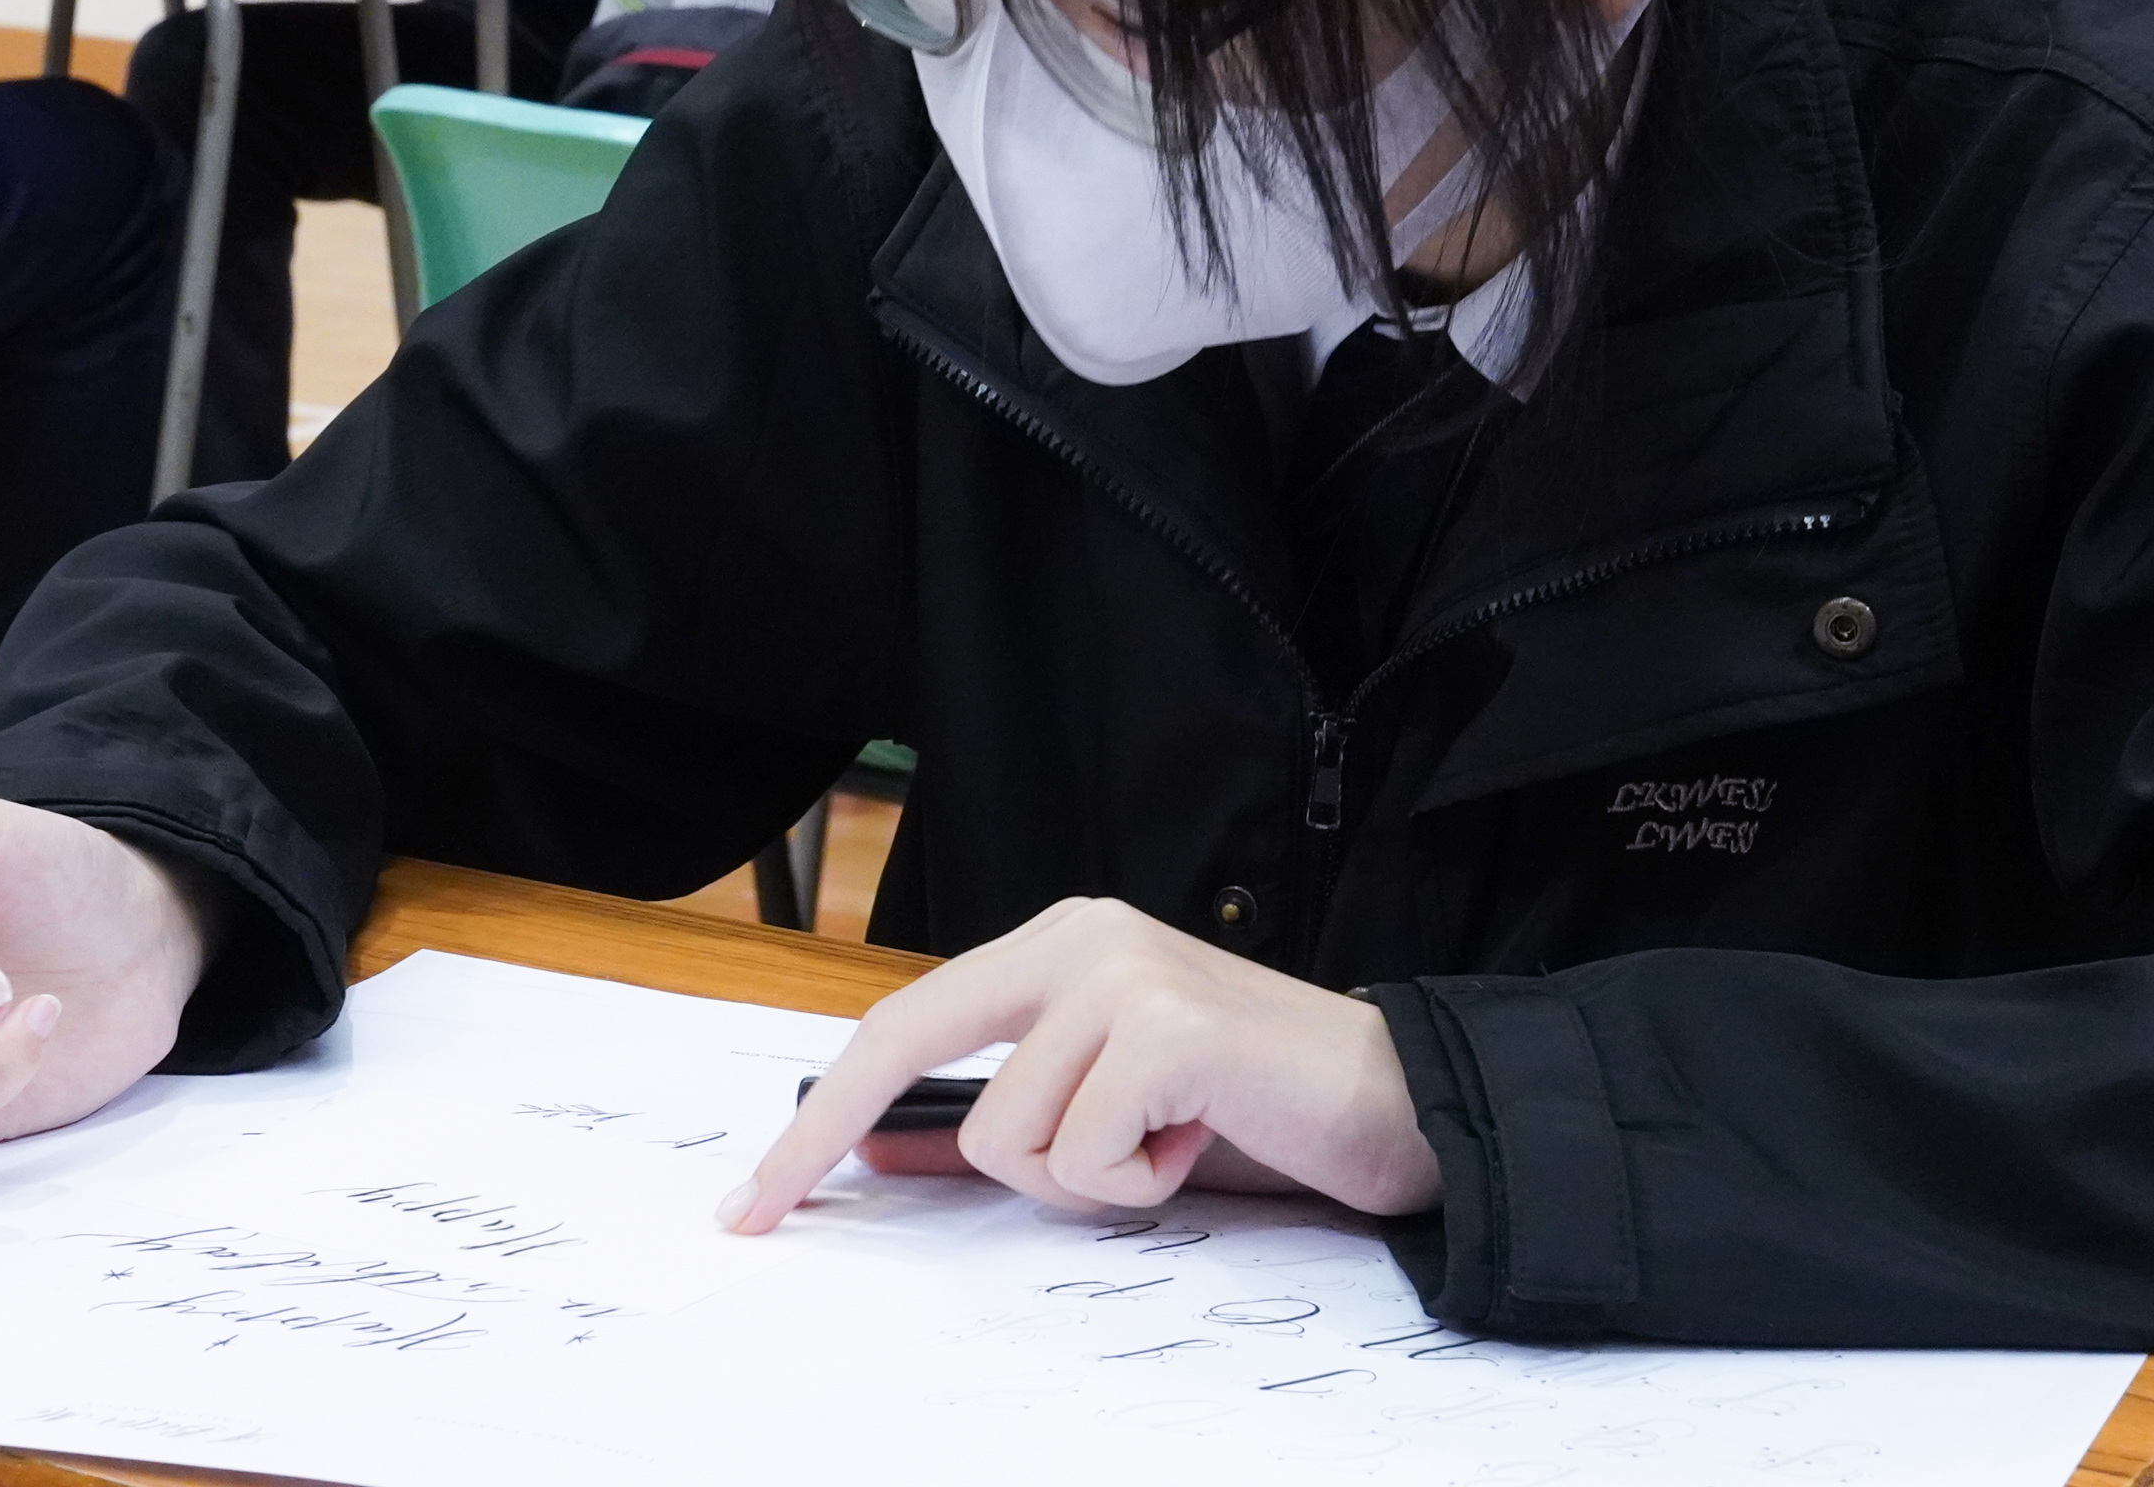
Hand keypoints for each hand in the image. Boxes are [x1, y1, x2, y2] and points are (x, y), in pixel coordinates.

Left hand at [720, 897, 1440, 1232]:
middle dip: (828, 1139)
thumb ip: (998, 1132)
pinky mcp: (1166, 1023)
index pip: (904, 1022)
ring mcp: (1122, 972)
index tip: (756, 1196)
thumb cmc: (1250, 1114)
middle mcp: (1081, 939)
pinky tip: (1197, 1143)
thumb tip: (879, 1159)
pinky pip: (1081, 1154)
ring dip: (1080, 1181)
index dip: (821, 1115)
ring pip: (1005, 1134)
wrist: (1397, 1106)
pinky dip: (1134, 1185)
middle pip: (907, 1044)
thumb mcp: (1104, 1126)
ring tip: (1162, 1147)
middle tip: (758, 1214)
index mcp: (1059, 948)